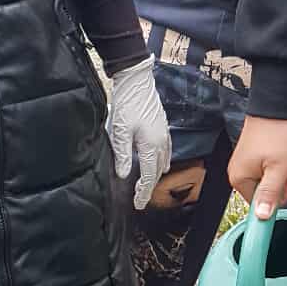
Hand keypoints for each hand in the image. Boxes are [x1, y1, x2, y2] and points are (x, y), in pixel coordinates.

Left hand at [108, 60, 171, 209]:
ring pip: (163, 162)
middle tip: (138, 196)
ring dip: (155, 174)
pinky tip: (154, 162)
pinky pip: (165, 151)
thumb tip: (125, 175)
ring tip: (144, 183)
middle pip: (157, 172)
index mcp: (151, 146)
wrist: (137, 81)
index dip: (143, 193)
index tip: (138, 204)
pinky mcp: (163, 127)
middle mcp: (161, 143)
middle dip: (149, 186)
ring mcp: (164, 134)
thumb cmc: (127, 104)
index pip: (149, 177)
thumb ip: (123, 155)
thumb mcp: (120, 132)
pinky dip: (160, 162)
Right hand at [229, 118, 286, 218]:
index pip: (262, 206)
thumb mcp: (280, 168)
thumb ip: (271, 194)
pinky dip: (284, 164)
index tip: (285, 179)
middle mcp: (239, 174)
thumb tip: (261, 217)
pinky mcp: (255, 158)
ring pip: (274, 182)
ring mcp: (247, 165)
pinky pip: (273, 171)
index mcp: (240, 179)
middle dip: (286, 181)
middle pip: (269, 194)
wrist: (278, 107)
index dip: (279, 194)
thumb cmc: (278, 132)